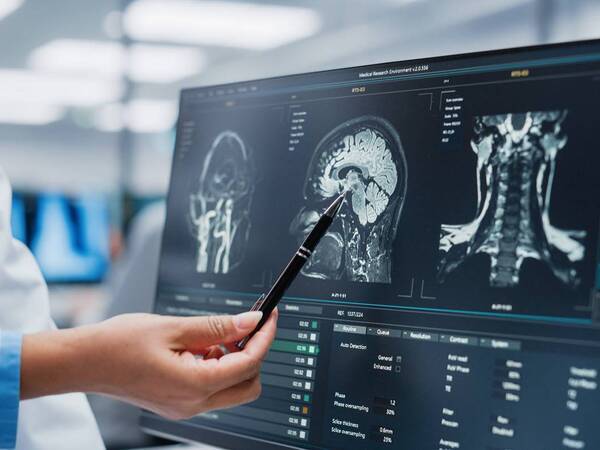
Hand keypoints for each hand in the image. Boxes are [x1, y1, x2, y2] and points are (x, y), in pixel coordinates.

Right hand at [21, 310, 277, 419]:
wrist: (83, 362)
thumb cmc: (119, 344)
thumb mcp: (173, 328)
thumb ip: (217, 327)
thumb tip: (251, 321)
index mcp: (194, 385)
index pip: (249, 364)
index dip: (264, 337)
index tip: (269, 315)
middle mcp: (193, 404)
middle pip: (248, 385)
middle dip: (253, 354)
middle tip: (243, 326)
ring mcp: (185, 407)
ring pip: (232, 388)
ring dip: (233, 360)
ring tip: (210, 336)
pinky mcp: (178, 403)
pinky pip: (212, 388)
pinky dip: (216, 367)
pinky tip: (198, 347)